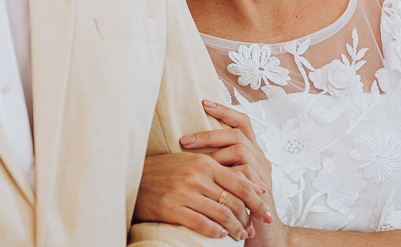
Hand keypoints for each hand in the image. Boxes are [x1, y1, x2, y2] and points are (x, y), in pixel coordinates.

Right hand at [135, 152, 260, 239]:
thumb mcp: (192, 163)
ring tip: (239, 236)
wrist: (133, 177)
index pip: (240, 183)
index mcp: (204, 163)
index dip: (257, 201)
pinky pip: (201, 224)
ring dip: (234, 229)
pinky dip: (215, 232)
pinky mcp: (172, 208)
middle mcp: (196, 176)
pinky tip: (220, 236)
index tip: (266, 212)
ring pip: (220, 215)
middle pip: (233, 201)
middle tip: (253, 230)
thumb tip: (250, 184)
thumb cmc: (166, 170)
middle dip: (248, 219)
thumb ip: (218, 172)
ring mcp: (184, 192)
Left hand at [184, 99, 275, 225]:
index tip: (203, 103)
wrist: (265, 238)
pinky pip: (243, 174)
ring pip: (240, 150)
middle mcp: (261, 160)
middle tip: (184, 141)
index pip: (242, 123)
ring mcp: (263, 174)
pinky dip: (225, 175)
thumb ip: (217, 166)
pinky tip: (209, 180)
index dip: (225, 111)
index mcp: (253, 154)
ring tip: (195, 164)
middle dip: (209, 134)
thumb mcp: (226, 183)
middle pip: (238, 134)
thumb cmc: (239, 210)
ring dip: (215, 154)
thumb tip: (186, 152)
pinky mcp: (261, 189)